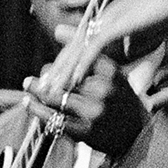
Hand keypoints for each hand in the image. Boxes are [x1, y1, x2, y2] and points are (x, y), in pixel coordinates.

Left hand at [24, 55, 146, 157]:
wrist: (140, 137)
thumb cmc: (123, 100)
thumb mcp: (113, 73)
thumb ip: (86, 51)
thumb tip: (57, 29)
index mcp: (113, 72)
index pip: (77, 58)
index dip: (59, 62)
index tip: (49, 66)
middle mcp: (104, 91)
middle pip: (63, 77)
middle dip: (46, 77)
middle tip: (32, 78)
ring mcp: (94, 112)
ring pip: (56, 97)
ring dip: (37, 89)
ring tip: (28, 84)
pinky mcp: (86, 132)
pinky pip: (54, 119)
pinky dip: (37, 109)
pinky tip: (28, 103)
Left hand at [41, 0, 167, 96]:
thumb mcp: (150, 29)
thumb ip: (135, 40)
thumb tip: (127, 52)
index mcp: (111, 16)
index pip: (83, 42)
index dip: (69, 61)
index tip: (57, 79)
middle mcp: (105, 15)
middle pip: (75, 46)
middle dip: (59, 68)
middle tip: (44, 87)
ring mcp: (110, 18)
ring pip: (79, 48)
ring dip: (64, 70)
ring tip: (52, 89)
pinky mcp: (119, 23)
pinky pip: (95, 48)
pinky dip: (83, 65)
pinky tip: (74, 80)